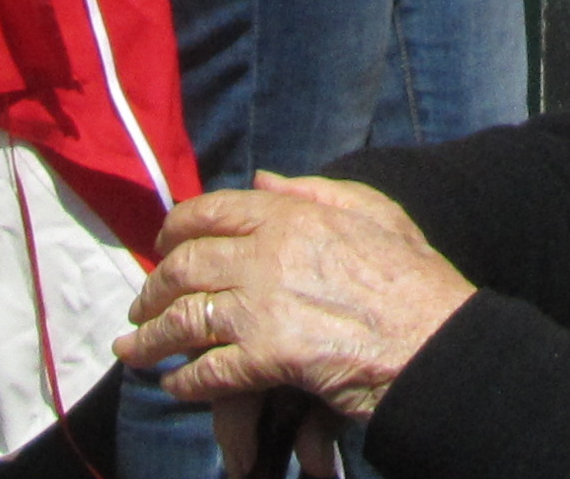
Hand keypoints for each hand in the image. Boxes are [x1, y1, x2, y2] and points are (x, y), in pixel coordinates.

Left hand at [120, 175, 470, 438]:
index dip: (174, 230)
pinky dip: (185, 382)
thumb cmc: (413, 276)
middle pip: (185, 266)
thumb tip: (262, 180)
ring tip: (134, 352)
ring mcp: (263, 306)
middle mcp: (267, 254)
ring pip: (184, 319)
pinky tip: (176, 388)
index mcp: (291, 213)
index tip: (160, 248)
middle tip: (140, 306)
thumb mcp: (373, 211)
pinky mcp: (266, 358)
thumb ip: (314, 191)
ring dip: (151, 339)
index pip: (209, 212)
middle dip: (153, 288)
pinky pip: (207, 371)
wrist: (435, 339)